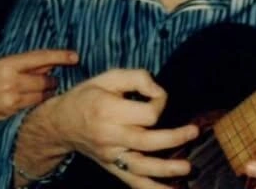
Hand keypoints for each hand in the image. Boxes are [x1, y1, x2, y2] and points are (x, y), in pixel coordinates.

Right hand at [0, 48, 77, 122]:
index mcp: (8, 64)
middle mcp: (11, 82)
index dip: (59, 56)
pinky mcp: (10, 114)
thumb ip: (26, 63)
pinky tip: (33, 99)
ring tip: (41, 89)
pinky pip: (32, 107)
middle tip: (50, 79)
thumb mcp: (2, 62)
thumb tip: (50, 64)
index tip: (74, 57)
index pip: (40, 58)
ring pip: (42, 96)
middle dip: (51, 79)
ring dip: (46, 92)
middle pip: (45, 80)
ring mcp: (11, 100)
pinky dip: (37, 103)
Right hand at [42, 69, 197, 187]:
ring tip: (187, 167)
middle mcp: (110, 136)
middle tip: (194, 131)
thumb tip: (159, 91)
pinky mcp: (112, 167)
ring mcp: (111, 155)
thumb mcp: (108, 77)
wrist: (61, 124)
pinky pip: (133, 182)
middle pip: (146, 141)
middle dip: (173, 138)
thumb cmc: (88, 97)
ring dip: (166, 169)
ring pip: (141, 167)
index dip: (159, 102)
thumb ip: (137, 78)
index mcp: (109, 110)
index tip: (158, 96)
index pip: (145, 113)